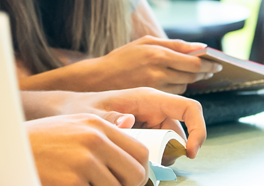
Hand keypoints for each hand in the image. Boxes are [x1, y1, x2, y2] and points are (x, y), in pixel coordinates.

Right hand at [27, 114, 147, 185]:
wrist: (5, 149)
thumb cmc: (41, 142)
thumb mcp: (73, 127)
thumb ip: (104, 135)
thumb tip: (135, 147)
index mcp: (98, 125)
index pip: (140, 151)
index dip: (140, 170)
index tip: (132, 180)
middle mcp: (94, 139)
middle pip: (135, 173)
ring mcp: (83, 161)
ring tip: (84, 183)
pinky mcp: (72, 181)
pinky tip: (69, 184)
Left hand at [56, 87, 206, 162]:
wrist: (66, 110)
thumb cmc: (79, 108)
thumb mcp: (91, 116)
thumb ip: (109, 118)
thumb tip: (129, 121)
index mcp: (148, 97)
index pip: (188, 108)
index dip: (198, 130)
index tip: (190, 153)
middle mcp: (153, 107)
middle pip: (180, 130)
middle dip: (174, 151)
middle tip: (153, 166)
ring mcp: (149, 118)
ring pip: (169, 141)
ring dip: (161, 156)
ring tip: (139, 165)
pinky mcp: (143, 129)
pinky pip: (157, 144)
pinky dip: (152, 156)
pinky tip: (134, 161)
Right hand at [76, 36, 220, 93]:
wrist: (97, 79)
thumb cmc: (123, 57)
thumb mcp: (146, 43)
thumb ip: (175, 44)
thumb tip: (201, 48)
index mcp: (158, 54)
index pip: (194, 63)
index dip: (209, 64)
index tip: (218, 64)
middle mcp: (158, 72)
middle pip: (192, 76)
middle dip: (203, 72)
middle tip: (210, 70)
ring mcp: (155, 87)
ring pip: (184, 86)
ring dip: (189, 80)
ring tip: (186, 73)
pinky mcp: (151, 99)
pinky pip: (173, 95)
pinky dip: (176, 88)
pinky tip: (171, 82)